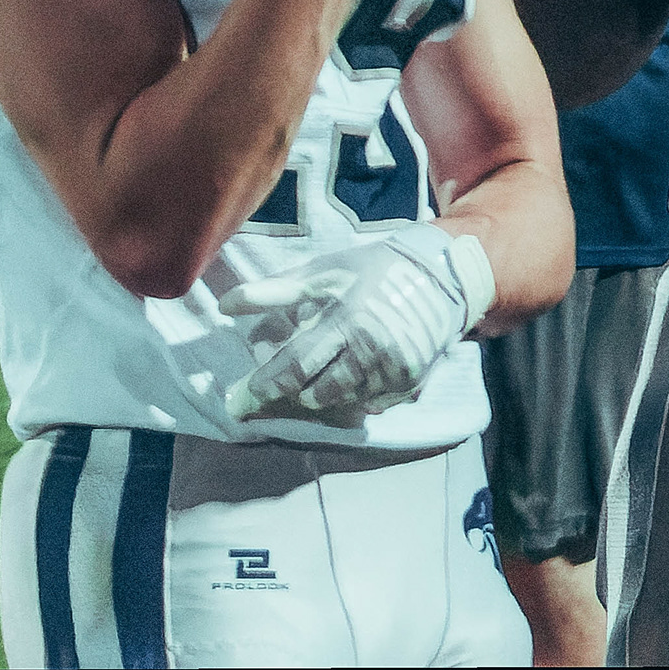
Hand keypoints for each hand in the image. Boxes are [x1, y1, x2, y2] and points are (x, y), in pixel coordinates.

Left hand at [221, 227, 493, 426]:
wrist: (442, 271)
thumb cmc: (373, 268)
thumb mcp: (325, 272)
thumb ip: (275, 291)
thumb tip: (226, 304)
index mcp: (346, 319)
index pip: (294, 366)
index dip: (264, 385)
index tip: (242, 398)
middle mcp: (371, 348)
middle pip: (317, 392)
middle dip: (294, 394)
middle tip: (281, 389)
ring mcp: (393, 367)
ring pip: (342, 400)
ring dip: (324, 393)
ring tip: (319, 377)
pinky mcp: (410, 379)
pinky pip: (370, 401)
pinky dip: (355, 394)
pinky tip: (352, 375)